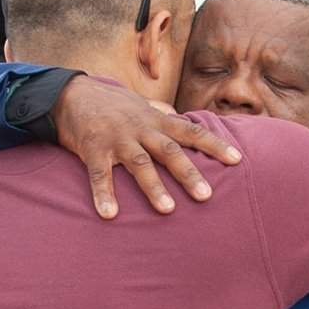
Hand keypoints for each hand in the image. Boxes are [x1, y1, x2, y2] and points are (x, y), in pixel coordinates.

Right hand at [53, 76, 240, 218]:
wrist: (71, 94)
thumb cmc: (111, 103)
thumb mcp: (140, 103)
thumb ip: (162, 112)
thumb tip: (182, 117)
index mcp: (156, 120)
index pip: (192, 131)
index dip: (215, 145)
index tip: (237, 160)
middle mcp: (140, 128)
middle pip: (170, 151)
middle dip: (189, 174)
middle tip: (207, 196)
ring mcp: (117, 139)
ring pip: (140, 164)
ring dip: (154, 187)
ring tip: (168, 209)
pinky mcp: (93, 149)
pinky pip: (100, 175)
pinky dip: (104, 194)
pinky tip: (109, 214)